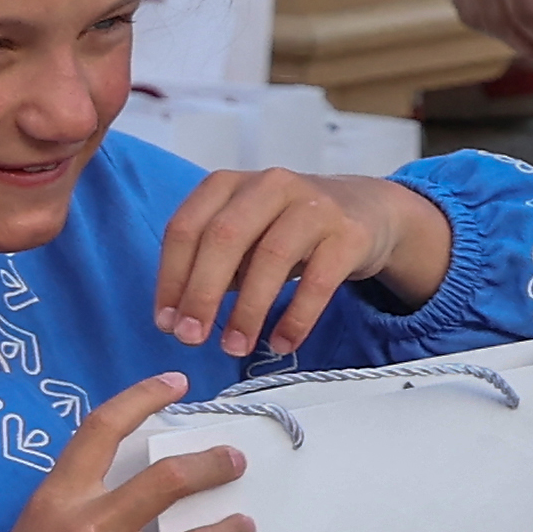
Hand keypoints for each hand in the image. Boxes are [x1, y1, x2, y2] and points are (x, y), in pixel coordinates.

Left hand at [155, 167, 447, 355]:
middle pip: (224, 237)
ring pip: (270, 258)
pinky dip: (297, 317)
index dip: (171, 278)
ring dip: (247, 310)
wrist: (367, 211)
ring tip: (235, 347)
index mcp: (230, 184)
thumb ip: (212, 266)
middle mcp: (271, 185)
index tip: (166, 323)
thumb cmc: (289, 229)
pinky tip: (283, 342)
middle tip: (190, 338)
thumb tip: (177, 319)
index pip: (186, 228)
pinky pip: (319, 280)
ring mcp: (314, 205)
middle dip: (202, 293)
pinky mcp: (350, 233)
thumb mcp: (245, 234)